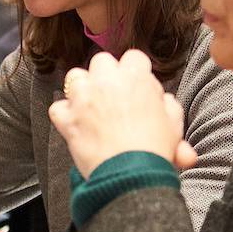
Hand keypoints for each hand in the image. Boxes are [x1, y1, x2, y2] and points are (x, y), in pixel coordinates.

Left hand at [48, 50, 198, 176]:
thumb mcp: (175, 124)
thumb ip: (170, 106)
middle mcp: (106, 82)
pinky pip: (57, 107)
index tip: (138, 86)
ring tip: (94, 106)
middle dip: (107, 75)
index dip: (136, 71)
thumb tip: (165, 102)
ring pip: (75, 77)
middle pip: (102, 61)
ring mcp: (83, 99)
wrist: (131, 174)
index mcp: (135, 78)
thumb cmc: (155, 150)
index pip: (134, 57)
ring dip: (83, 89)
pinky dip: (65, 114)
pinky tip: (77, 124)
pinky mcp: (67, 119)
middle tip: (115, 96)